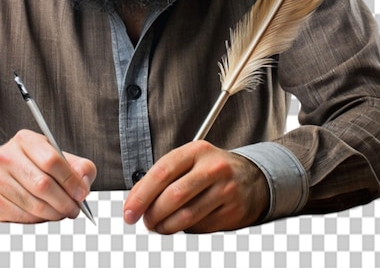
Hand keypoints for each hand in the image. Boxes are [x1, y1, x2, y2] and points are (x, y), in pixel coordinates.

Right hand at [0, 129, 95, 223]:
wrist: (4, 171)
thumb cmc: (35, 163)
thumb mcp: (58, 155)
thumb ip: (79, 166)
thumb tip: (83, 185)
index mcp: (25, 140)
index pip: (51, 160)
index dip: (70, 180)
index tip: (82, 193)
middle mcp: (7, 157)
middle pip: (43, 185)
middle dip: (64, 202)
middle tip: (75, 208)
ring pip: (34, 205)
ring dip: (55, 213)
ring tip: (63, 212)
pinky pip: (23, 217)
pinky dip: (40, 220)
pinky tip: (46, 213)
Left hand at [123, 141, 268, 233]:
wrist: (250, 178)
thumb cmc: (209, 169)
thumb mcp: (188, 161)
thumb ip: (161, 176)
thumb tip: (134, 201)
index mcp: (196, 150)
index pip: (162, 172)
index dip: (142, 194)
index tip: (129, 211)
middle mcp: (213, 168)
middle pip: (174, 196)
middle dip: (152, 214)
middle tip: (145, 221)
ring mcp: (225, 190)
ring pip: (186, 216)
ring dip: (166, 226)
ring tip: (159, 225)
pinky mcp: (233, 211)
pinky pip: (200, 227)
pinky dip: (185, 229)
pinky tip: (183, 223)